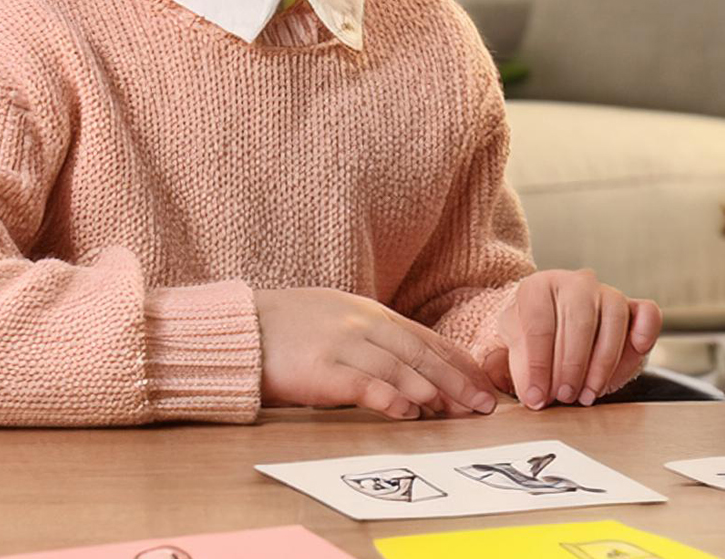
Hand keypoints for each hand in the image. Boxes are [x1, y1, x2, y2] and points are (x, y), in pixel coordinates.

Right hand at [253, 287, 497, 419]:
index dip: (458, 363)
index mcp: (371, 313)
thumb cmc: (289, 329)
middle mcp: (363, 324)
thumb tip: (412, 368)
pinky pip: (361, 383)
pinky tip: (408, 411)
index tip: (483, 384)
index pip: (426, 338)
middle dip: (457, 380)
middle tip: (483, 405)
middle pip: (421, 353)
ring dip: (432, 390)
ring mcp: (342, 344)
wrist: (241, 328)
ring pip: (398, 367)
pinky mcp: (319, 369)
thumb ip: (373, 338)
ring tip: (458, 410)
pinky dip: (388, 397)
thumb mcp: (340, 319)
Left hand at [486, 269, 661, 408]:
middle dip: (571, 367)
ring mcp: (606, 292)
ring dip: (602, 363)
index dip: (538, 365)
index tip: (536, 397)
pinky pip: (646, 313)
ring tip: (587, 394)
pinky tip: (634, 353)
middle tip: (563, 397)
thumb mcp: (509, 349)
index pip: (539, 323)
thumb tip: (532, 392)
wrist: (550, 327)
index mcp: (538, 287)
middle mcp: (575, 283)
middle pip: (579, 321)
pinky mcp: (631, 306)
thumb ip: (515, 369)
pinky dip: (644, 333)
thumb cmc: (530, 337)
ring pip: (613, 319)